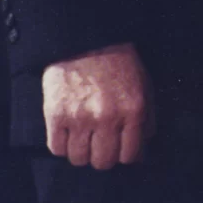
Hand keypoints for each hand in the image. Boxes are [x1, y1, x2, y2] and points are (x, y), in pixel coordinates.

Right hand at [42, 42, 152, 169]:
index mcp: (134, 110)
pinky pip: (56, 149)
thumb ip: (147, 119)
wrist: (86, 41)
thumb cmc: (119, 64)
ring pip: (79, 159)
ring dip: (81, 152)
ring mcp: (80, 118)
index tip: (119, 149)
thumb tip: (142, 151)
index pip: (130, 156)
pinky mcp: (56, 115)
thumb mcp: (144, 86)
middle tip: (100, 144)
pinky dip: (62, 145)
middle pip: (103, 162)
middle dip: (103, 156)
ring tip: (83, 137)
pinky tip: (68, 132)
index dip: (124, 155)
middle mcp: (108, 117)